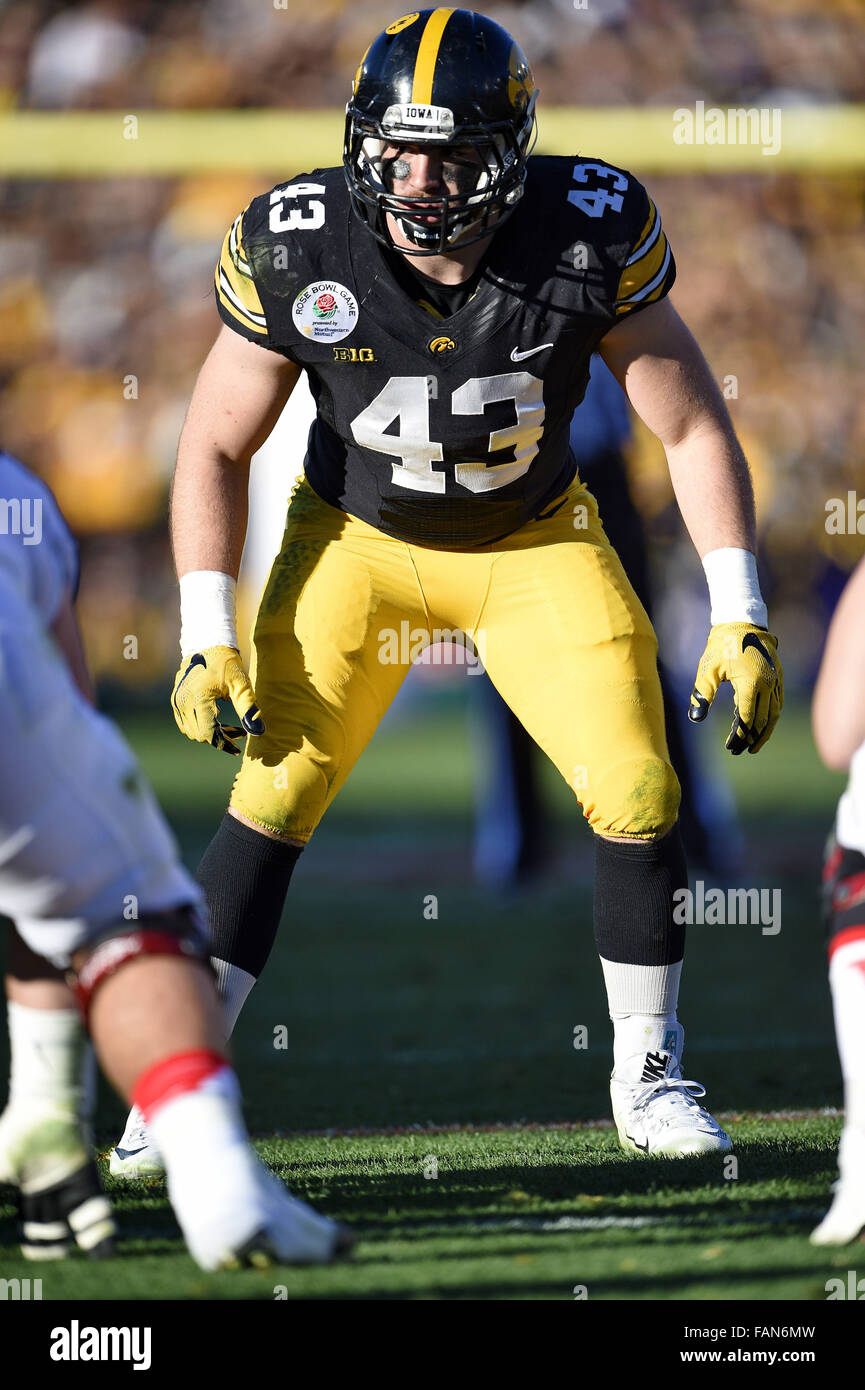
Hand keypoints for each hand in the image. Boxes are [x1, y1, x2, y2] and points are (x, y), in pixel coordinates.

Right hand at [171, 645, 264, 754]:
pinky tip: (215, 718)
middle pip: (199, 734)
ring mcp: (177, 700)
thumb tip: (258, 732)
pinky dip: (199, 725)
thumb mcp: (241, 685)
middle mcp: (183, 701)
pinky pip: (185, 723)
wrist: (207, 644)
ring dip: (209, 732)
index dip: (224, 743)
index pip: (208, 733)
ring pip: (191, 731)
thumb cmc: (227, 664)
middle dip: (219, 737)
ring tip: (229, 725)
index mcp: (199, 697)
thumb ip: (248, 709)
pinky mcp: (175, 700)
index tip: (238, 748)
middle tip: (238, 731)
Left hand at [688, 623, 782, 754]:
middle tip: (741, 751)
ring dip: (765, 731)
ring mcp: (776, 680)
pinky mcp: (778, 676)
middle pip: (764, 720)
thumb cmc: (721, 645)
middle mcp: (768, 683)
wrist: (742, 621)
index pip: (747, 718)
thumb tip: (694, 718)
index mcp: (752, 683)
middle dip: (752, 738)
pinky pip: (777, 702)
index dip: (740, 735)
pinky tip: (760, 724)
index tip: (731, 747)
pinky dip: (770, 716)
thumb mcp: (707, 670)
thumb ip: (701, 694)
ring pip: (775, 713)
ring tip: (754, 745)